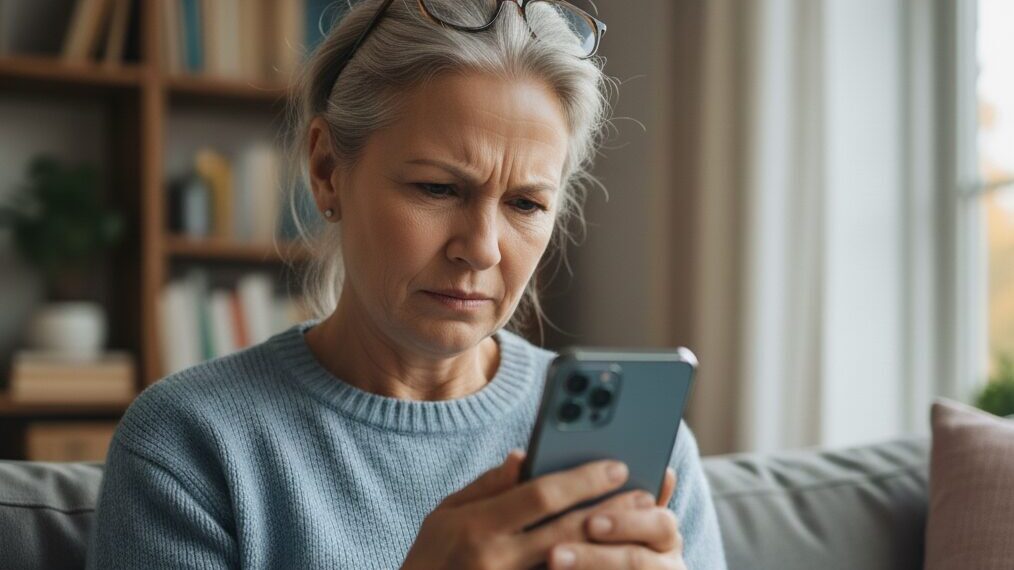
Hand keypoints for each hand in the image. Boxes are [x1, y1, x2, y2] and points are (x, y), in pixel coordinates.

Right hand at [401, 450, 657, 569]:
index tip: (614, 466)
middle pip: (566, 530)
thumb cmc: (430, 556)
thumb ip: (488, 485)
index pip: (540, 495)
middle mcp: (497, 559)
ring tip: (638, 522)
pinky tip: (612, 555)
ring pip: (572, 561)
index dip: (582, 479)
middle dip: (608, 509)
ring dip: (608, 541)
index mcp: (478, 526)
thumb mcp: (446, 512)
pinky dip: (588, 566)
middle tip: (643, 493)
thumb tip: (525, 457)